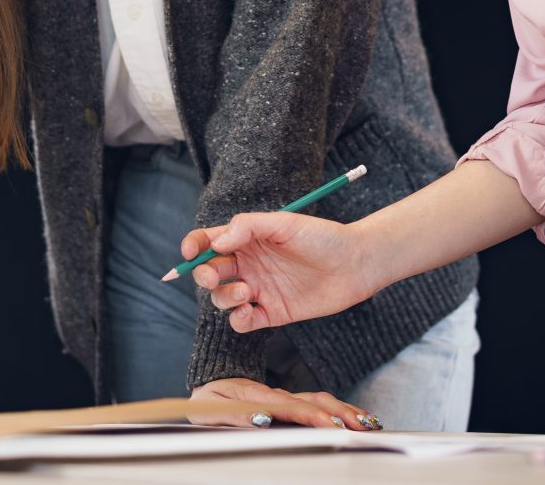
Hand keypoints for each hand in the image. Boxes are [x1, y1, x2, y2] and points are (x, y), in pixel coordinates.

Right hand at [181, 212, 377, 332]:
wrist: (356, 264)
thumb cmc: (322, 237)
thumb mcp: (284, 223)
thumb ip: (248, 227)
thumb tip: (216, 243)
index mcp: (247, 238)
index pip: (208, 241)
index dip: (193, 246)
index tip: (189, 252)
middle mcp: (249, 264)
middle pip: (209, 272)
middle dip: (202, 275)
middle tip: (212, 276)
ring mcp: (259, 289)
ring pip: (222, 298)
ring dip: (223, 297)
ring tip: (244, 293)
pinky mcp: (272, 312)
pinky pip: (243, 321)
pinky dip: (238, 320)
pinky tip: (249, 311)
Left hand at [188, 377, 380, 429]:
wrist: (207, 383)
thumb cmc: (208, 401)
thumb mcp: (210, 409)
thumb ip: (234, 415)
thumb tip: (262, 420)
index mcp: (255, 395)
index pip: (289, 406)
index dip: (311, 415)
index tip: (330, 425)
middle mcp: (274, 394)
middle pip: (311, 401)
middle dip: (338, 414)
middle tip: (359, 428)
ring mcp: (283, 396)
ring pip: (318, 400)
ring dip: (344, 411)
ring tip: (366, 423)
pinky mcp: (287, 401)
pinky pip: (316, 402)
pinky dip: (338, 409)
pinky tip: (355, 417)